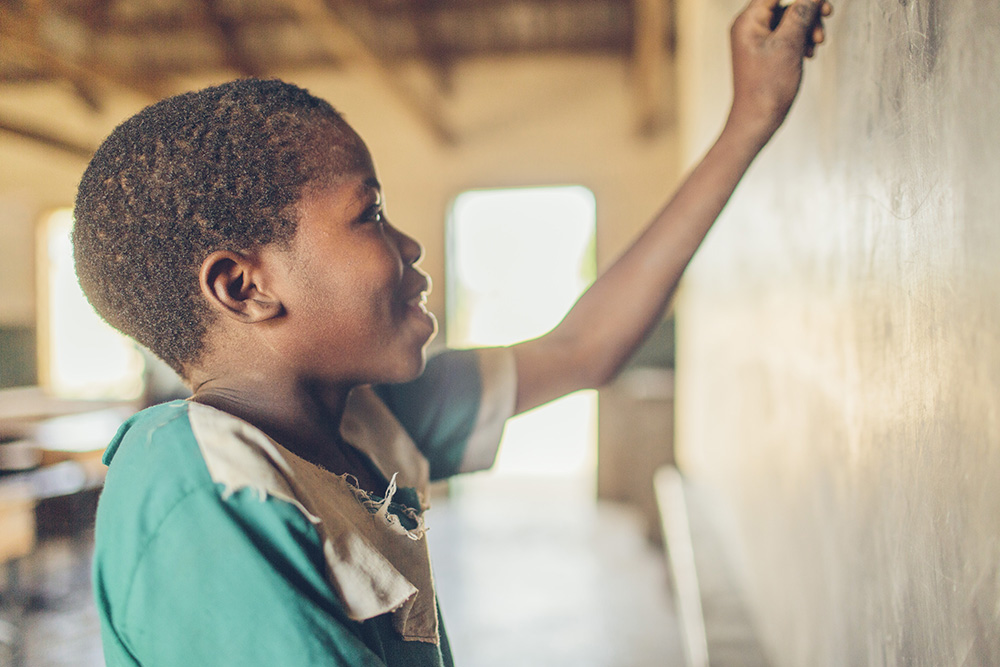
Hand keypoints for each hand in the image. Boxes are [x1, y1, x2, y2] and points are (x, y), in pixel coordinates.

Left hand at [728, 0, 832, 140]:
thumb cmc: (767, 87)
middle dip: (808, 9)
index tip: (821, 2)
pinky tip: (809, 53)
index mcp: (748, 20)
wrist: (757, 120)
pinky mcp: (766, 51)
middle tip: (828, 14)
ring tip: (816, 44)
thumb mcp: (789, 44)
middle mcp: (749, 26)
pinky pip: (787, 35)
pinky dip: (801, 40)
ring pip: (790, 18)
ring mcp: (756, 39)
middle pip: (786, 2)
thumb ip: (801, 12)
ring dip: (808, 27)